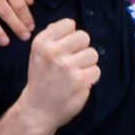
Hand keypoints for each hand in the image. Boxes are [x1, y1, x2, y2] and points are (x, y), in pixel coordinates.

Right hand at [18, 18, 99, 134]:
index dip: (70, 36)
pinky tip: (79, 84)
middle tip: (72, 62)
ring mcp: (67, 66)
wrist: (37, 110)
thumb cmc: (40, 80)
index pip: (69, 24)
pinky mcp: (80, 81)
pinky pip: (96, 70)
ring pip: (93, 53)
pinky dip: (90, 78)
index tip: (65, 48)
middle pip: (84, 37)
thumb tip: (70, 25)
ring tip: (76, 74)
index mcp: (42, 42)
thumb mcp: (38, 54)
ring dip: (87, 64)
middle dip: (81, 49)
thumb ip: (52, 37)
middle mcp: (53, 51)